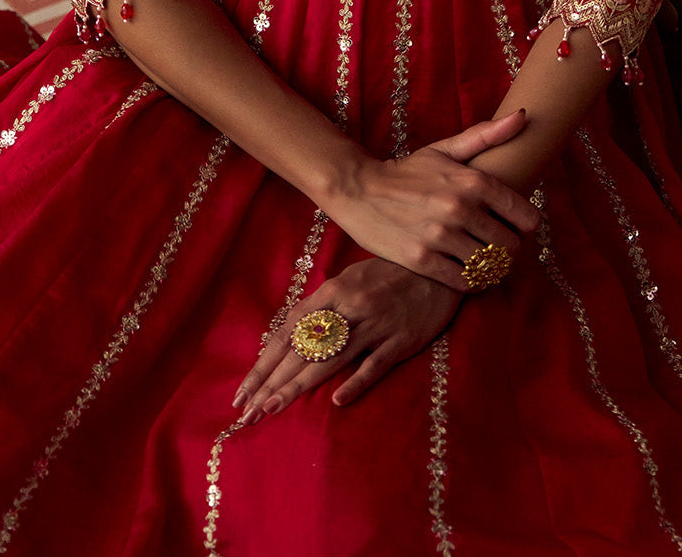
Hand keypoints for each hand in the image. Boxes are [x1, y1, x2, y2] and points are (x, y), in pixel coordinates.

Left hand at [232, 259, 460, 425]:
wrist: (438, 270)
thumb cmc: (389, 275)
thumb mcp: (351, 279)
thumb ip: (323, 305)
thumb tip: (290, 331)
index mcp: (333, 291)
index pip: (289, 331)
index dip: (265, 361)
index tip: (243, 389)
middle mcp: (350, 308)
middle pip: (304, 349)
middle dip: (272, 381)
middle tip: (247, 410)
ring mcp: (376, 325)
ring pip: (331, 360)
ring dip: (299, 386)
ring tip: (272, 408)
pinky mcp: (401, 341)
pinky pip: (375, 365)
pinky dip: (356, 382)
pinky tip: (337, 401)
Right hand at [322, 110, 540, 289]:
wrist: (357, 189)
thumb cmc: (407, 171)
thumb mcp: (445, 150)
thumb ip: (486, 135)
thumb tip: (523, 115)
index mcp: (473, 181)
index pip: (526, 216)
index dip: (526, 226)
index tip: (515, 227)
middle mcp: (460, 208)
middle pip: (509, 246)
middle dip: (508, 249)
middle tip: (497, 247)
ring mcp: (440, 236)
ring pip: (488, 266)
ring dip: (489, 267)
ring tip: (481, 261)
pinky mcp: (421, 260)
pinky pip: (463, 281)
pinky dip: (469, 281)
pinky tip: (463, 271)